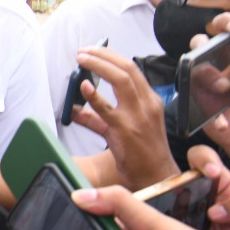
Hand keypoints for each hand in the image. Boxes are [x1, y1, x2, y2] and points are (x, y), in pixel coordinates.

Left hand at [68, 47, 176, 188]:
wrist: (156, 177)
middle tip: (83, 52)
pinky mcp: (125, 131)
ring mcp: (137, 117)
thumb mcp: (121, 129)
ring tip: (82, 59)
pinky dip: (94, 96)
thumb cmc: (142, 153)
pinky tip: (83, 86)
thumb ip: (97, 118)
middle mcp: (147, 104)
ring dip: (99, 65)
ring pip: (122, 80)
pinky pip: (107, 109)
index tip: (94, 51)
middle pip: (127, 68)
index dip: (111, 56)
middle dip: (104, 55)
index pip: (132, 69)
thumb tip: (74, 109)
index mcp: (149, 101)